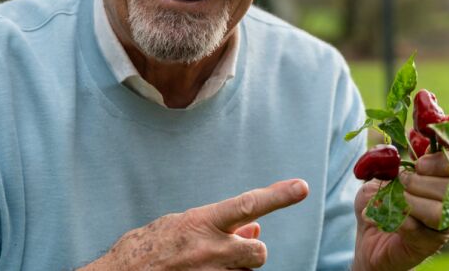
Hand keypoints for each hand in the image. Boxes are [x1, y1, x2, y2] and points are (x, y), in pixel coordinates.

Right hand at [79, 179, 308, 269]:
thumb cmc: (146, 250)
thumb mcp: (179, 227)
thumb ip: (217, 227)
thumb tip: (253, 228)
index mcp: (202, 223)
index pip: (248, 205)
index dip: (278, 196)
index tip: (302, 187)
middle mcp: (211, 249)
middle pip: (259, 250)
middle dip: (251, 251)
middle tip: (230, 252)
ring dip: (233, 269)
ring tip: (203, 265)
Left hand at [351, 151, 448, 270]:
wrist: (367, 237)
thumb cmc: (379, 201)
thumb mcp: (380, 176)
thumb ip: (390, 165)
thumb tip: (390, 158)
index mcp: (445, 178)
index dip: (446, 160)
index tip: (419, 164)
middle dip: (420, 182)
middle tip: (401, 183)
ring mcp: (444, 225)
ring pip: (439, 212)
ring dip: (411, 202)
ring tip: (394, 201)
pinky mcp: (429, 245)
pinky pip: (418, 229)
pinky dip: (398, 219)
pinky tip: (386, 218)